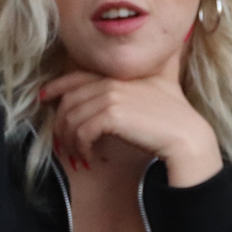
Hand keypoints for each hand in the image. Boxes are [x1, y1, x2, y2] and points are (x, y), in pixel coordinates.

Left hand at [41, 56, 221, 187]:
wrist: (186, 137)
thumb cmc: (175, 119)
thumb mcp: (160, 90)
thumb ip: (141, 82)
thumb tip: (130, 86)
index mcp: (119, 75)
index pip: (78, 77)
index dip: (57, 86)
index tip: (44, 98)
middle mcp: (111, 82)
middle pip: (70, 100)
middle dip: (60, 122)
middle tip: (61, 141)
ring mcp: (110, 97)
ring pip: (73, 117)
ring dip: (70, 139)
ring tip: (76, 154)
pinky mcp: (111, 116)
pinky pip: (82, 130)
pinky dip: (81, 146)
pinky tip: (88, 156)